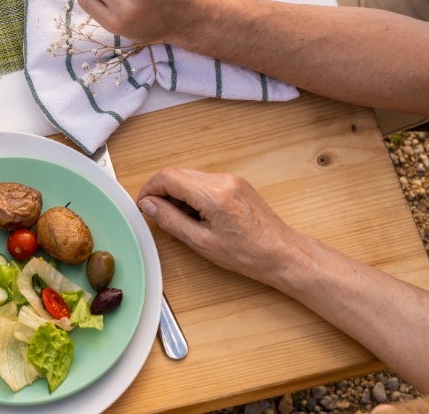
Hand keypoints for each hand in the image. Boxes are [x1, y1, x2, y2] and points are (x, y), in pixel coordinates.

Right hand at [137, 168, 304, 286]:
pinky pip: (204, 181)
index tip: (144, 205)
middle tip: (158, 214)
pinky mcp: (236, 183)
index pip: (168, 177)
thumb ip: (171, 220)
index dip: (149, 189)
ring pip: (189, 176)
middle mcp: (222, 180)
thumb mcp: (202, 243)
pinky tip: (198, 215)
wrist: (284, 254)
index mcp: (213, 194)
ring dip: (177, 193)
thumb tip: (149, 205)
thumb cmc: (249, 254)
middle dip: (162, 191)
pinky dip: (193, 194)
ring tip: (182, 219)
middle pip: (177, 173)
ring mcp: (231, 179)